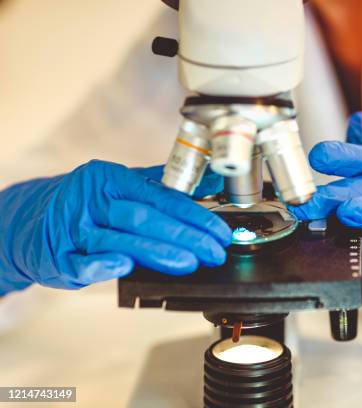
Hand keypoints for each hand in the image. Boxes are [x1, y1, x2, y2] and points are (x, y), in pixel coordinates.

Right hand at [0, 160, 230, 293]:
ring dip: (156, 252)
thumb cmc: (87, 205)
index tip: (218, 231)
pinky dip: (101, 264)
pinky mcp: (57, 255)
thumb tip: (210, 182)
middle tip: (214, 251)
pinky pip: (80, 261)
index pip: (160, 196)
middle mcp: (93, 201)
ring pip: (119, 239)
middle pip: (144, 217)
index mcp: (111, 180)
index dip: (194, 214)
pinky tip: (124, 266)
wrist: (31, 221)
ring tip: (188, 262)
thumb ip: (163, 186)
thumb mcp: (121, 187)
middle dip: (185, 236)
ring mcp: (74, 228)